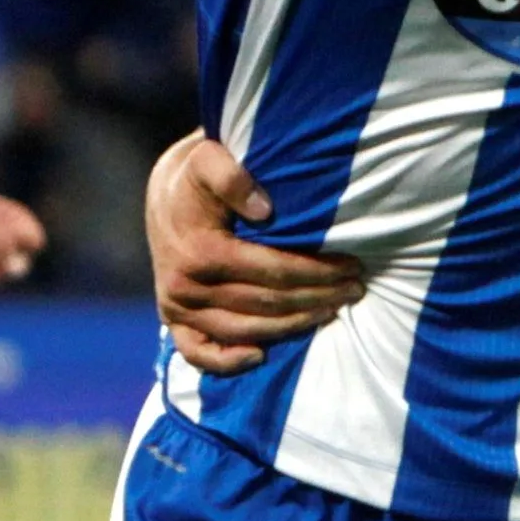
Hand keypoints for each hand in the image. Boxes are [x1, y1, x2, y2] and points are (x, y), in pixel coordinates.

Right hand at [148, 131, 363, 376]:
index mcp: (200, 251)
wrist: (164, 196)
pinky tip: (262, 356)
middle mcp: (186, 286)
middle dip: (317, 297)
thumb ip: (231, 175)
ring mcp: (177, 308)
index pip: (274, 271)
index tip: (352, 266)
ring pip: (245, 330)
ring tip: (332, 312)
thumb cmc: (196, 177)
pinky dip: (228, 361)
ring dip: (293, 326)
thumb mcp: (208, 159)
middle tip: (355, 289)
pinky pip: (198, 354)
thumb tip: (263, 209)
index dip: (318, 272)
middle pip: (267, 303)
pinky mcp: (173, 321)